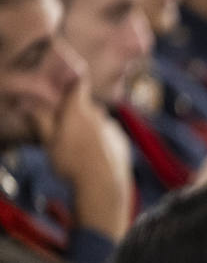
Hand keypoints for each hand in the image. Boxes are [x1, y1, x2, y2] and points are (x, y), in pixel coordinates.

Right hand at [46, 76, 133, 240]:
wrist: (104, 186)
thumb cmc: (72, 162)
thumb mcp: (49, 141)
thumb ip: (40, 120)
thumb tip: (28, 103)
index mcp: (79, 109)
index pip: (78, 83)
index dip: (73, 77)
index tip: (69, 76)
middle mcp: (99, 114)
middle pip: (86, 106)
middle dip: (75, 113)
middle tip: (63, 130)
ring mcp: (113, 128)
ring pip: (97, 123)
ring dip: (89, 130)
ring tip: (78, 150)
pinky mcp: (122, 142)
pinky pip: (108, 136)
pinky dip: (101, 142)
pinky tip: (93, 157)